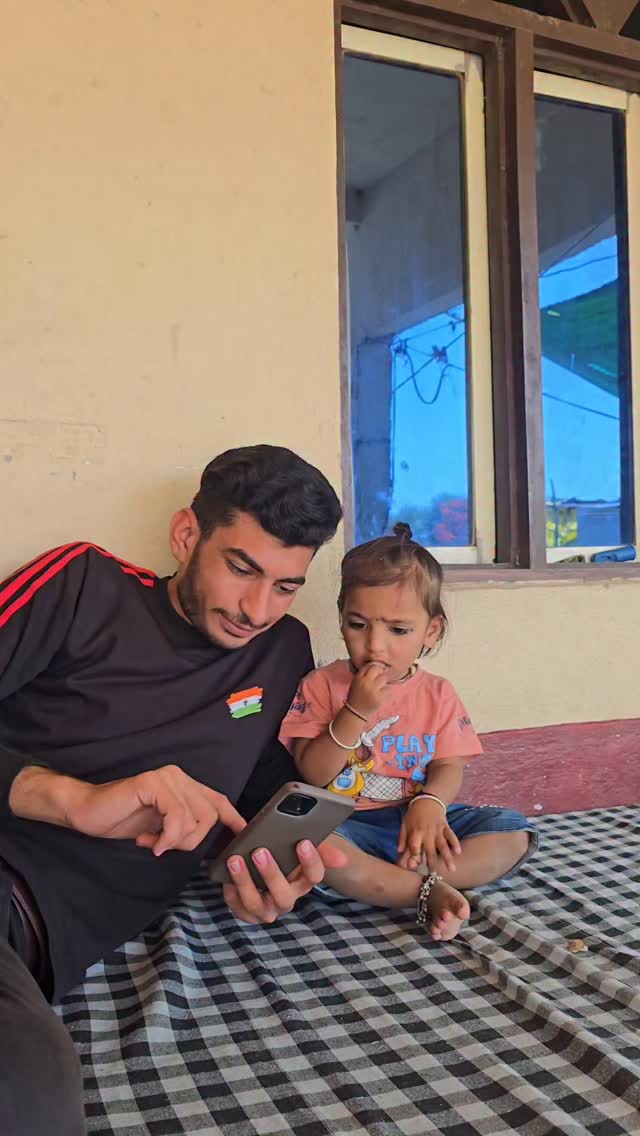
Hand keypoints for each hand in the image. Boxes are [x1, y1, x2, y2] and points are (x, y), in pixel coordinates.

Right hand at [66, 765, 245, 854]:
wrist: (88, 812)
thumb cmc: (123, 819)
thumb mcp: (162, 826)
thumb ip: (184, 826)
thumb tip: (208, 840)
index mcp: (184, 785)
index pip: (218, 800)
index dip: (233, 818)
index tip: (242, 833)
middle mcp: (179, 776)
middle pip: (210, 816)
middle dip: (190, 841)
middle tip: (164, 846)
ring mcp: (167, 777)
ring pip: (195, 818)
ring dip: (175, 841)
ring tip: (152, 842)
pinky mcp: (153, 783)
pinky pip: (177, 816)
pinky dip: (166, 836)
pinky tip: (149, 842)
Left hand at [222, 838, 346, 923]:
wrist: (259, 867)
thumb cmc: (282, 856)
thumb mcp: (299, 849)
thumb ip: (319, 849)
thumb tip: (342, 860)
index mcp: (303, 883)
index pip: (314, 877)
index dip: (311, 862)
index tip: (303, 842)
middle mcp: (286, 899)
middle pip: (283, 895)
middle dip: (271, 874)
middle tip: (260, 851)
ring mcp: (266, 909)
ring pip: (256, 903)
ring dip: (245, 882)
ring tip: (235, 860)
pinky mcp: (246, 911)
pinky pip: (236, 906)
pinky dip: (230, 891)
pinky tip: (225, 873)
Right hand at [347, 662, 388, 718]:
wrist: (356, 712)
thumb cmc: (357, 696)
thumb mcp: (356, 682)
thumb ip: (364, 674)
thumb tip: (379, 664)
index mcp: (358, 678)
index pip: (369, 665)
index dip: (374, 667)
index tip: (377, 671)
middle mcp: (365, 682)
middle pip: (378, 669)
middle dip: (380, 672)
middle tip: (379, 679)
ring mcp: (373, 690)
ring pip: (384, 678)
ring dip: (384, 682)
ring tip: (381, 687)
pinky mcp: (380, 698)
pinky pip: (388, 688)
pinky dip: (386, 691)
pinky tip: (382, 694)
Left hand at [397, 799, 460, 872]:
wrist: (428, 800)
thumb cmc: (414, 815)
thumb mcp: (405, 824)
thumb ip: (402, 839)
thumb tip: (399, 852)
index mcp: (415, 832)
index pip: (414, 846)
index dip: (414, 856)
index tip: (414, 866)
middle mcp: (427, 833)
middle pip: (430, 850)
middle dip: (432, 863)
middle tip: (433, 876)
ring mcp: (438, 830)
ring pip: (443, 845)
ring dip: (447, 857)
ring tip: (451, 869)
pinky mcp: (446, 827)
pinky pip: (451, 835)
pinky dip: (455, 843)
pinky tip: (458, 852)